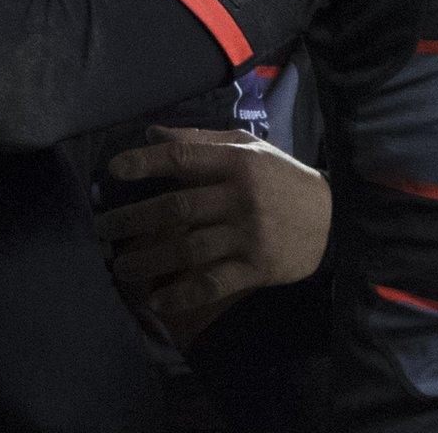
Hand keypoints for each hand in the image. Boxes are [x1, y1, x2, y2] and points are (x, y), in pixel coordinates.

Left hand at [96, 127, 330, 336]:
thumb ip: (198, 142)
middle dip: (131, 219)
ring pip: (188, 249)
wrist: (336, 218)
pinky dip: (182, 294)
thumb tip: (149, 134)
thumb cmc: (281, 179)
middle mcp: (241, 197)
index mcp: (237, 162)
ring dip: (148, 261)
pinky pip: (212, 283)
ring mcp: (250, 234)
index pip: (182, 159)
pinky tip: (157, 302)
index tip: (113, 172)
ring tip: (120, 267)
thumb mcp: (248, 149)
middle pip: (176, 208)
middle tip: (101, 229)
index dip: (145, 164)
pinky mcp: (258, 267)